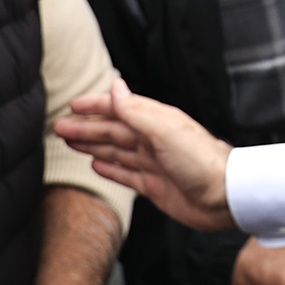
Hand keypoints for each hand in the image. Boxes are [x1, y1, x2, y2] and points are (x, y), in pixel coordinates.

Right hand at [55, 78, 235, 230]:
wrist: (225, 196)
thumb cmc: (203, 161)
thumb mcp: (166, 131)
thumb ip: (137, 111)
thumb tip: (116, 87)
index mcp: (157, 121)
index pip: (119, 109)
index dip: (95, 106)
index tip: (72, 106)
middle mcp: (154, 140)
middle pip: (112, 131)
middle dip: (86, 128)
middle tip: (59, 128)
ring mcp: (154, 163)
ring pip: (115, 151)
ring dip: (92, 146)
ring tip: (70, 142)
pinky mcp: (155, 186)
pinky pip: (126, 174)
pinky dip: (110, 169)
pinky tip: (95, 165)